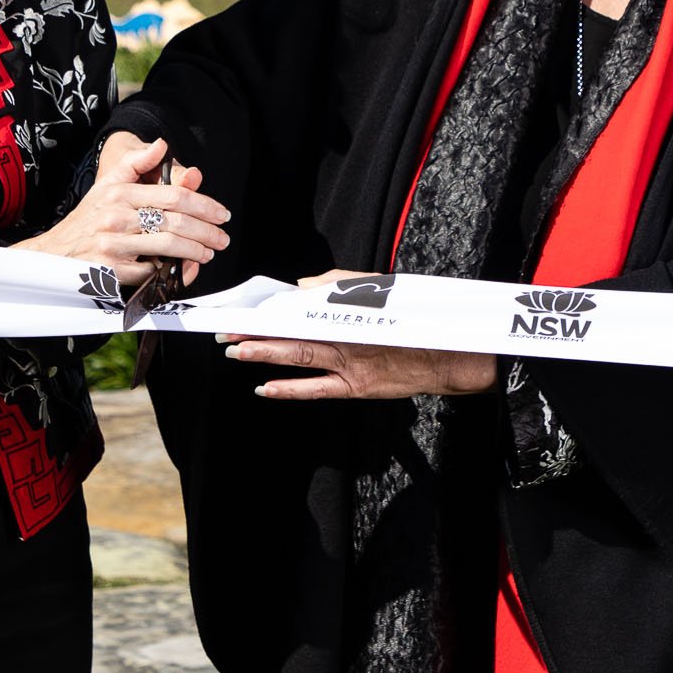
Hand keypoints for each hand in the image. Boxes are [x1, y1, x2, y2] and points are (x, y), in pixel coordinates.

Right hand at [13, 135, 229, 285]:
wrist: (56, 252)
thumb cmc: (89, 217)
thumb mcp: (107, 183)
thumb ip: (136, 162)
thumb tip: (163, 144)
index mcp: (120, 192)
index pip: (173, 196)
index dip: (204, 204)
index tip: (220, 213)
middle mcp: (116, 217)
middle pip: (176, 222)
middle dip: (206, 231)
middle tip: (222, 238)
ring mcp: (113, 245)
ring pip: (168, 247)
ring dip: (195, 252)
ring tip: (208, 253)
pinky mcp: (111, 270)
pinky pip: (150, 271)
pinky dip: (169, 270)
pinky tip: (180, 268)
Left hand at [218, 268, 496, 399]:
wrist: (446, 355)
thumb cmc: (413, 320)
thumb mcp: (382, 290)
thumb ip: (340, 284)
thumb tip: (302, 287)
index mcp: (350, 311)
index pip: (299, 307)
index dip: (270, 309)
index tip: (245, 307)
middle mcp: (346, 335)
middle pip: (292, 331)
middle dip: (257, 332)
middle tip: (226, 333)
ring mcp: (350, 364)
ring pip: (299, 358)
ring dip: (265, 355)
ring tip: (235, 353)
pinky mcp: (357, 386)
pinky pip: (316, 389)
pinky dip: (289, 389)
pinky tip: (265, 388)